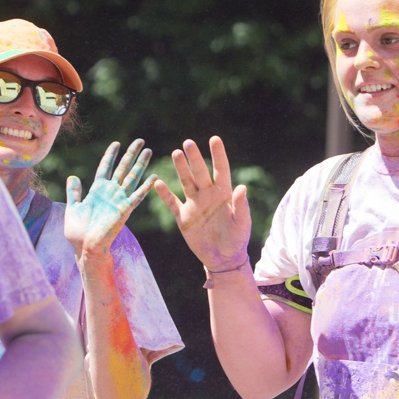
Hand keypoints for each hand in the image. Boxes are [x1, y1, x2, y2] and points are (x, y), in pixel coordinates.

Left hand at [65, 139, 154, 261]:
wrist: (86, 248)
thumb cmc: (77, 232)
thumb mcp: (72, 208)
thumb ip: (73, 192)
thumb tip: (73, 176)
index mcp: (97, 190)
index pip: (105, 167)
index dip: (111, 155)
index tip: (117, 143)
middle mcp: (110, 193)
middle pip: (122, 168)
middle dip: (131, 154)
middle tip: (140, 141)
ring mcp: (118, 200)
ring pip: (131, 177)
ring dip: (140, 164)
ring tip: (148, 150)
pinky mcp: (125, 210)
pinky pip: (137, 195)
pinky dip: (146, 186)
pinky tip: (154, 176)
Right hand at [152, 137, 251, 271]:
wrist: (223, 259)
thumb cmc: (237, 240)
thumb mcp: (242, 223)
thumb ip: (241, 205)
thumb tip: (242, 187)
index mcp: (224, 194)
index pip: (221, 170)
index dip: (218, 155)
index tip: (214, 139)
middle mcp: (208, 195)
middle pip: (200, 172)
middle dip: (194, 158)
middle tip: (188, 142)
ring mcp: (194, 205)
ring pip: (186, 182)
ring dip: (180, 169)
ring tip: (176, 153)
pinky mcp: (183, 218)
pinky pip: (172, 203)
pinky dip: (165, 194)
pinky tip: (157, 183)